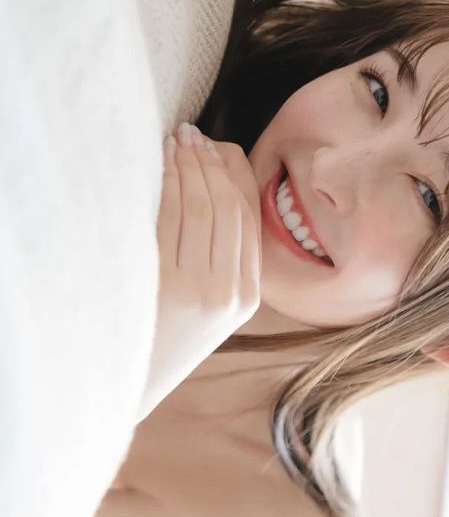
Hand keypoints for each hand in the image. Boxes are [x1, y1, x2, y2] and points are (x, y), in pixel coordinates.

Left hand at [137, 124, 262, 422]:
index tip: (217, 147)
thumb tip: (219, 187)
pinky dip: (168, 185)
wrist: (131, 381)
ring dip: (189, 167)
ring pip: (203, 208)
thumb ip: (223, 262)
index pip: (249, 219)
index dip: (234, 175)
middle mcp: (230, 293)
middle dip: (211, 163)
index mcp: (247, 298)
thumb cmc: (164, 337)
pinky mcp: (167, 287)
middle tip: (192, 135)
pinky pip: (172, 221)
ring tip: (175, 142)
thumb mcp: (210, 308)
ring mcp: (200, 291)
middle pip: (229, 208)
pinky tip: (160, 166)